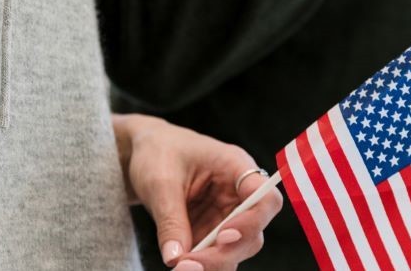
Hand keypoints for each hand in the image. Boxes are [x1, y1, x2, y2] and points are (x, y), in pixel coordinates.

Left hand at [113, 115, 283, 270]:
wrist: (145, 152)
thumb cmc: (158, 153)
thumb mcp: (160, 182)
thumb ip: (171, 220)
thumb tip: (176, 259)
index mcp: (235, 167)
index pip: (266, 199)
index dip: (252, 222)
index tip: (223, 237)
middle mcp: (237, 193)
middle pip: (252, 233)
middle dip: (224, 253)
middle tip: (188, 265)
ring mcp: (226, 215)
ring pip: (236, 249)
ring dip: (212, 263)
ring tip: (180, 268)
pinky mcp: (210, 230)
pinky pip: (215, 254)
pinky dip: (201, 264)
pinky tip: (180, 265)